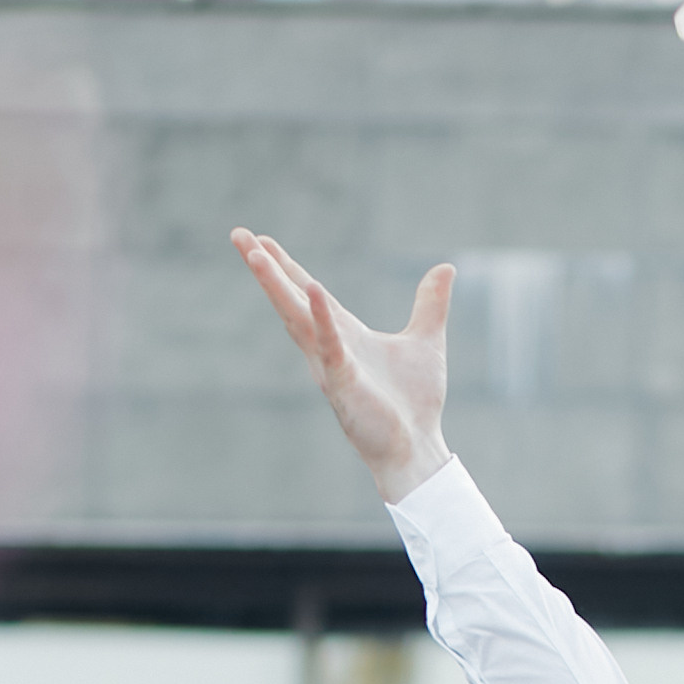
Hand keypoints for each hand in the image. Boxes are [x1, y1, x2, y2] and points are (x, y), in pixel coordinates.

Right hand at [231, 230, 452, 501]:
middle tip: (237, 235)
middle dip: (265, 269)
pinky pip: (330, 345)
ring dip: (276, 286)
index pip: (309, 294)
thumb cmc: (415, 404)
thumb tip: (446, 268)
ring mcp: (331, 366)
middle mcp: (329, 348)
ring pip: (297, 318)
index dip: (286, 268)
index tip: (262, 241)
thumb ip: (430, 304)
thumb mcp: (426, 341)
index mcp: (345, 335)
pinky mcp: (343, 384)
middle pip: (290, 300)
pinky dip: (321, 319)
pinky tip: (311, 289)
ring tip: (255, 254)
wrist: (419, 448)